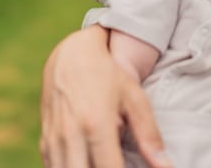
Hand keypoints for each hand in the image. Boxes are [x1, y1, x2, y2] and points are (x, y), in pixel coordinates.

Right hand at [40, 25, 172, 167]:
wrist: (73, 54)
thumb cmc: (110, 75)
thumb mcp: (135, 99)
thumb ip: (149, 136)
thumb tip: (166, 167)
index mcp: (96, 125)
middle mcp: (70, 135)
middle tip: (117, 165)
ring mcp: (53, 140)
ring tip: (105, 161)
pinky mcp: (44, 141)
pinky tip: (88, 162)